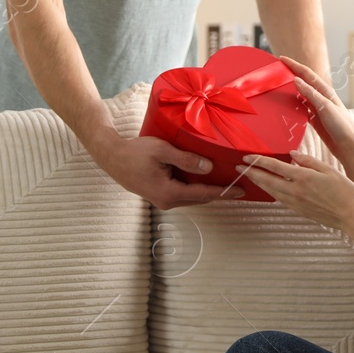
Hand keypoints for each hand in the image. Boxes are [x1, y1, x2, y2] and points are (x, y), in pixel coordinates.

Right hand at [93, 133, 245, 211]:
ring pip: (193, 197)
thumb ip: (186, 159)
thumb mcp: (162, 151)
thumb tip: (208, 168)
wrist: (113, 158)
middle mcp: (167, 201)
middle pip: (201, 199)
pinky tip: (205, 179)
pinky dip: (197, 188)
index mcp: (169, 192)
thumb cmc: (135, 152)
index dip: (224, 192)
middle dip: (220, 193)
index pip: (203, 194)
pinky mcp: (160, 196)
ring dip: (208, 191)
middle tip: (239, 186)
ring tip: (226, 182)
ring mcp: (163, 201)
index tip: (241, 190)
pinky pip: (184, 194)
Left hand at [239, 151, 353, 234]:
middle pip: (267, 180)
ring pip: (271, 191)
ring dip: (259, 183)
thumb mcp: (328, 169)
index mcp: (303, 177)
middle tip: (239, 167)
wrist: (351, 215)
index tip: (248, 157)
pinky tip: (268, 188)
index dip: (259, 161)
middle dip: (252, 173)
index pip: (275, 167)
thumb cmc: (344, 190)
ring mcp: (296, 202)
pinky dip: (270, 192)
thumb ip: (308, 161)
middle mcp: (295, 191)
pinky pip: (279, 199)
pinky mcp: (298, 210)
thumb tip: (292, 154)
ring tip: (249, 176)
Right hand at [277, 55, 353, 163]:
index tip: (281, 59)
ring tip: (278, 87)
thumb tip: (296, 80)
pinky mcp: (315, 120)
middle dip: (290, 75)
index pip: (307, 74)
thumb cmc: (342, 126)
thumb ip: (311, 94)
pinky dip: (293, 106)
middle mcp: (321, 98)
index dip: (294, 65)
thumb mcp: (325, 108)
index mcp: (325, 91)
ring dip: (290, 91)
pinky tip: (285, 107)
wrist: (348, 147)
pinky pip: (301, 109)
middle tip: (277, 71)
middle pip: (303, 83)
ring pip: (301, 96)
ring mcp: (318, 109)